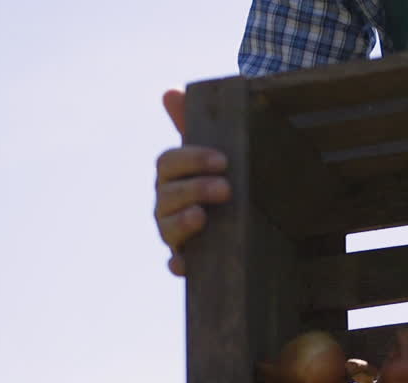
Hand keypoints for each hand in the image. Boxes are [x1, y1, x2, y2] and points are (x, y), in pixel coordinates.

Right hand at [154, 89, 231, 275]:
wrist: (242, 220)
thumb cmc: (220, 179)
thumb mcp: (213, 154)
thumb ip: (192, 125)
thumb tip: (169, 91)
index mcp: (171, 175)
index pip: (169, 162)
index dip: (193, 159)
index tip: (222, 160)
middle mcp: (166, 204)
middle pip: (168, 194)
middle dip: (195, 189)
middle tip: (226, 189)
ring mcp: (173, 232)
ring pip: (167, 227)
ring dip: (183, 222)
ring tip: (203, 218)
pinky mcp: (186, 259)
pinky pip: (175, 264)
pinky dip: (178, 265)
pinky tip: (184, 265)